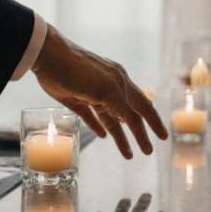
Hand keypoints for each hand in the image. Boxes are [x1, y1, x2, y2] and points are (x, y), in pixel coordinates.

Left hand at [32, 25, 167, 157]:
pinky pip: (91, 116)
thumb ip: (121, 106)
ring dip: (120, 137)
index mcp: (121, 83)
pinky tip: (103, 136)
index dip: (153, 125)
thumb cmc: (78, 71)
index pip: (142, 108)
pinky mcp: (75, 98)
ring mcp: (93, 93)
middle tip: (149, 151)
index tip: (163, 138)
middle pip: (129, 116)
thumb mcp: (105, 90)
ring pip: (111, 119)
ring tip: (128, 155)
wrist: (48, 56)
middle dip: (140, 134)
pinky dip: (98, 126)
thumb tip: (132, 120)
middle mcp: (110, 88)